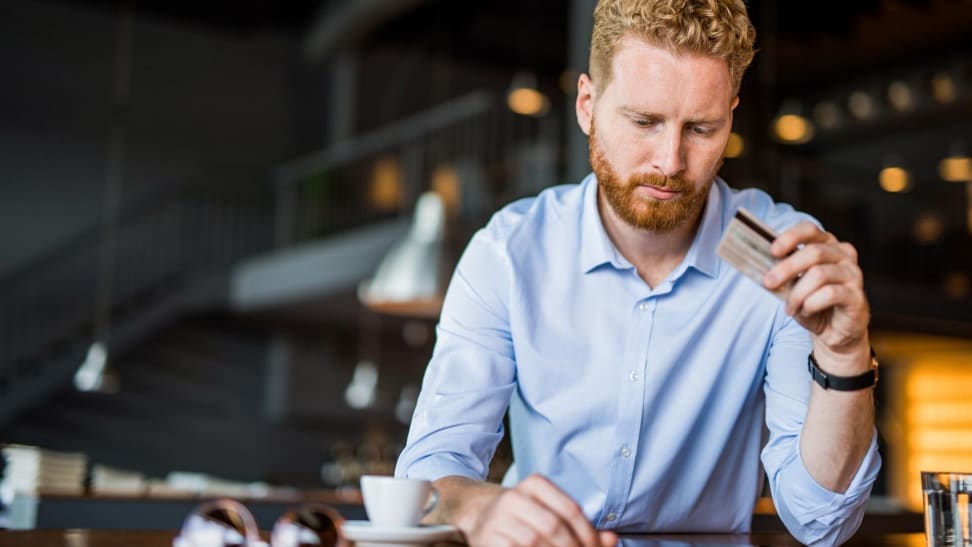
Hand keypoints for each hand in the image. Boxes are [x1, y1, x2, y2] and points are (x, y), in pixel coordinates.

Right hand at [464, 474, 616, 546]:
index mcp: (535, 484)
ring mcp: (498, 518)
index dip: (588, 534)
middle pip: (553, 527)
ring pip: (534, 541)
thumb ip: (581, 526)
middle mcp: (514, 497)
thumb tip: (611, 539)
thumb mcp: (551, 512)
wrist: (479, 516)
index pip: (571, 510)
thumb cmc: (523, 517)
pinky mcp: (487, 538)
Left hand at [762, 221, 869, 355]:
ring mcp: (853, 274)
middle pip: (813, 252)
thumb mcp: (793, 285)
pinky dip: (811, 304)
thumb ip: (782, 272)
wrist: (833, 331)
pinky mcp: (857, 295)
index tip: (773, 251)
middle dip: (786, 268)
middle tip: (768, 283)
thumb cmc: (811, 301)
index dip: (791, 237)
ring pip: (819, 274)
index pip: (810, 230)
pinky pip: (829, 293)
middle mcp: (843, 255)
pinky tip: (806, 311)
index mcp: (826, 245)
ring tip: (790, 307)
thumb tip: (761, 268)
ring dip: (797, 293)